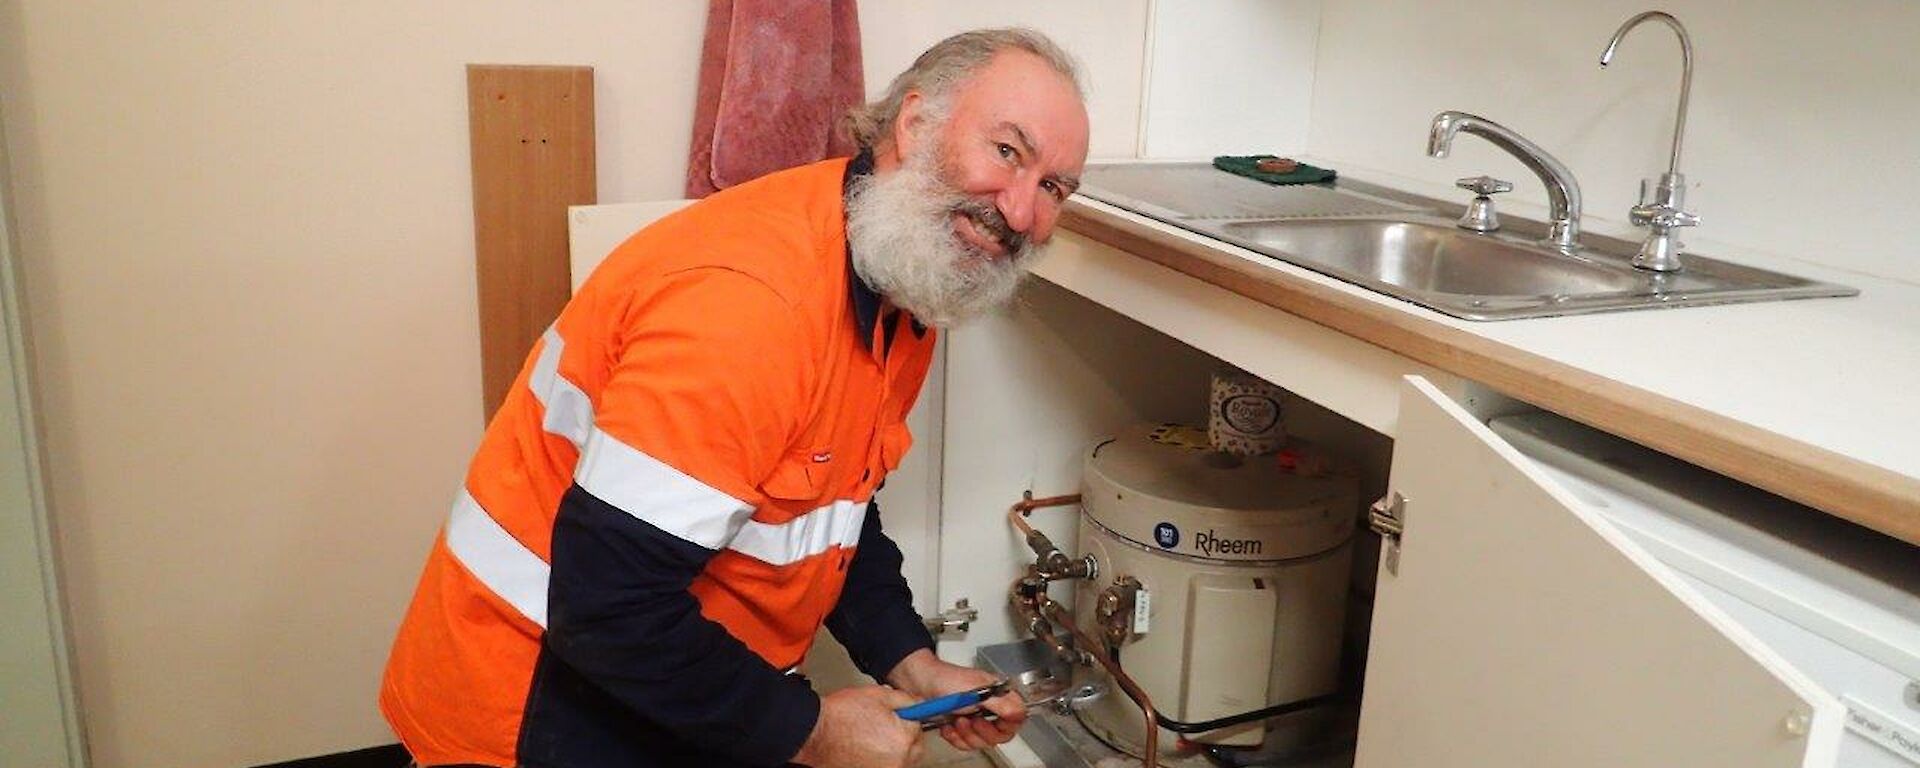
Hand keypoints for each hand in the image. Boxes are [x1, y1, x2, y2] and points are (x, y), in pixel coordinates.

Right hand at [792, 685, 923, 767]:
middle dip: (905, 736)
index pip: (919, 727)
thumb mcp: (879, 695)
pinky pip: (886, 766)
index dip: (907, 717)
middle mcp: (897, 760)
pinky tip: (866, 747)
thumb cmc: (841, 714)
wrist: (814, 732)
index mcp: (903, 739)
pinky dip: (881, 759)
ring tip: (872, 736)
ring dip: (894, 749)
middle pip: (915, 748)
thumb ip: (906, 700)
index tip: (899, 716)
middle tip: (886, 726)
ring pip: (901, 760)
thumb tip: (919, 705)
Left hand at [887, 650, 1027, 751]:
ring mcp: (974, 718)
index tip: (993, 723)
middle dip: (982, 732)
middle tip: (969, 720)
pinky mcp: (960, 727)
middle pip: (999, 735)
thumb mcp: (976, 691)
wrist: (917, 684)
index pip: (1016, 718)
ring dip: (966, 735)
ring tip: (956, 721)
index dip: (1007, 725)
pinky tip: (948, 726)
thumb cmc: (944, 680)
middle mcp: (988, 707)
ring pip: (981, 742)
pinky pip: (964, 743)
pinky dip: (955, 737)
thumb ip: (1001, 703)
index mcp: (997, 695)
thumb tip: (1019, 714)